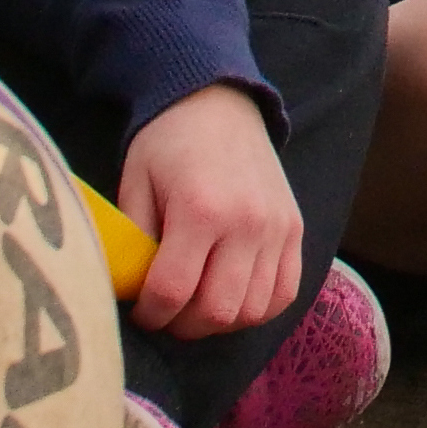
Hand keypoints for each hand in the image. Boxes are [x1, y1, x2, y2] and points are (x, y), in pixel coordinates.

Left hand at [115, 82, 303, 337]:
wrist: (218, 102)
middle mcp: (246, 223)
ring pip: (253, 310)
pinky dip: (257, 308)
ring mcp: (277, 229)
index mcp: (200, 209)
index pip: (173, 291)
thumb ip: (134, 240)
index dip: (150, 314)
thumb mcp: (135, 183)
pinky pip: (284, 293)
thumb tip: (131, 292)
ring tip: (197, 307)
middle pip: (217, 310)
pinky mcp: (295, 230)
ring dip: (220, 321)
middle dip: (184, 325)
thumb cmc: (167, 143)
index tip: (140, 311)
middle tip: (167, 314)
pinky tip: (232, 298)